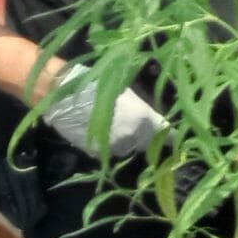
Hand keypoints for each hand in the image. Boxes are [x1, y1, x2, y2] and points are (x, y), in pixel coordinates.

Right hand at [38, 61, 164, 159]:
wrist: (61, 94)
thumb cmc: (96, 84)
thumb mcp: (125, 91)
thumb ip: (140, 108)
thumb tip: (150, 117)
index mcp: (145, 119)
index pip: (168, 134)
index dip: (171, 136)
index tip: (175, 137)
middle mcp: (133, 137)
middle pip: (147, 142)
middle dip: (146, 137)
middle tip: (137, 125)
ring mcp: (114, 147)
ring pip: (127, 148)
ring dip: (125, 141)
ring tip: (115, 126)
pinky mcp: (96, 152)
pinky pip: (108, 151)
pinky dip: (107, 144)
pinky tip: (101, 131)